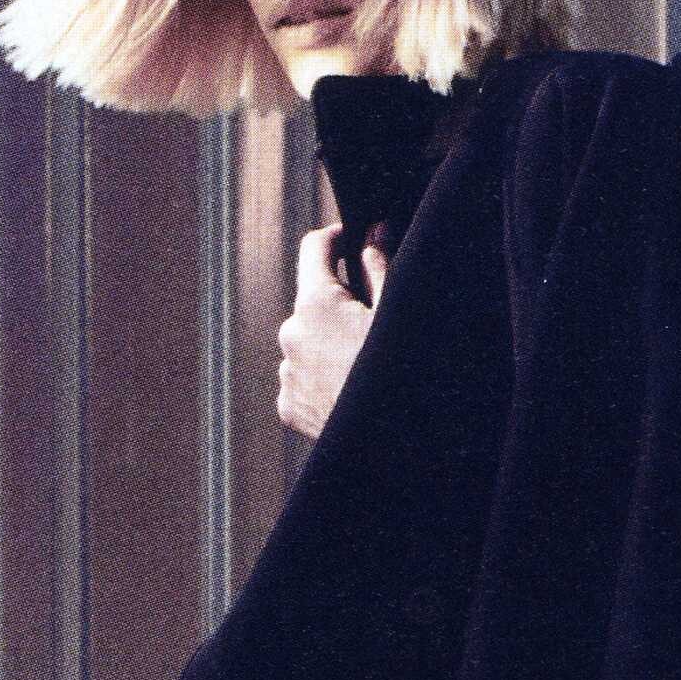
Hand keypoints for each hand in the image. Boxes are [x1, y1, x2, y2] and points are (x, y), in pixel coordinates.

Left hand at [276, 222, 379, 441]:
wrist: (386, 445)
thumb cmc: (394, 375)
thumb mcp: (394, 314)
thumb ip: (379, 267)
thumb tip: (374, 235)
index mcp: (315, 303)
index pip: (313, 249)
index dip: (334, 239)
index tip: (348, 241)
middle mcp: (291, 334)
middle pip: (313, 303)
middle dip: (338, 304)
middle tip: (372, 322)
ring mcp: (286, 373)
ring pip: (307, 344)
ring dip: (329, 345)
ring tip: (362, 366)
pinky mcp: (287, 406)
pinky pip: (302, 380)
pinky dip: (322, 379)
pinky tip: (349, 391)